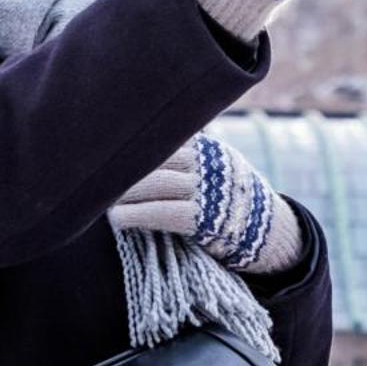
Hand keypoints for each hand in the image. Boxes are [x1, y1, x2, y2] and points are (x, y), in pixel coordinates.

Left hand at [109, 133, 303, 274]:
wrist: (271, 231)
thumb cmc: (231, 197)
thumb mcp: (217, 165)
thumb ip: (189, 153)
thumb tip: (144, 137)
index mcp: (207, 147)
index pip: (165, 133)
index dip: (135, 139)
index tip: (106, 142)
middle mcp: (208, 163)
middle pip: (156, 156)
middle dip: (124, 165)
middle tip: (95, 172)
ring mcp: (208, 191)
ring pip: (156, 183)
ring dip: (124, 191)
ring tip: (100, 198)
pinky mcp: (205, 220)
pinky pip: (165, 213)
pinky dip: (137, 215)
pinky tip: (117, 219)